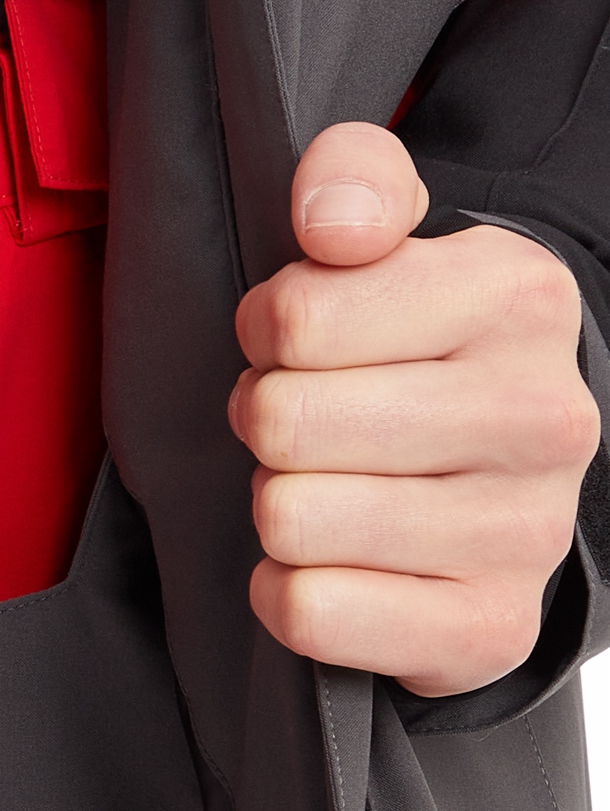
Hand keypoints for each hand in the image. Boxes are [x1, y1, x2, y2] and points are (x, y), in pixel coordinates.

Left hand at [229, 122, 598, 695]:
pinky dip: (287, 593)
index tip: (297, 347)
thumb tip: (331, 222)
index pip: (296, 316)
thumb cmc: (416, 356)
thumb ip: (353, 181)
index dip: (267, 334)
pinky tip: (329, 566)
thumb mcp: (389, 244)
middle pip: (283, 424)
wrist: (497, 488)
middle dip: (267, 424)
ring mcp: (526, 533)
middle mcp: (544, 418)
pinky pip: (309, 610)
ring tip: (324, 489)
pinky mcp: (486, 629)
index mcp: (520, 299)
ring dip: (277, 508)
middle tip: (303, 429)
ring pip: (288, 519)